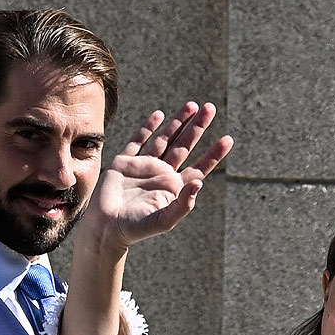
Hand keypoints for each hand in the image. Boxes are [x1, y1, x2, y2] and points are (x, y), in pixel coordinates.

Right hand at [87, 102, 233, 251]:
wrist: (106, 227)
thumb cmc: (136, 229)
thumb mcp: (164, 220)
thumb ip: (183, 204)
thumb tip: (199, 183)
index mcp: (173, 188)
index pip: (199, 168)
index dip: (213, 155)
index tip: (228, 139)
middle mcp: (161, 174)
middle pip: (184, 146)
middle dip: (198, 128)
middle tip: (211, 108)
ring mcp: (143, 166)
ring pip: (165, 139)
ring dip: (178, 122)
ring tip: (193, 105)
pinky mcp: (125, 162)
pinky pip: (139, 140)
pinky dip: (149, 127)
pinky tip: (160, 115)